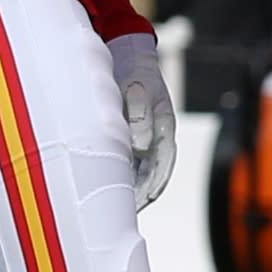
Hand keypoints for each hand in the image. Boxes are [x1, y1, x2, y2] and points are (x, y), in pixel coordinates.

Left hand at [107, 30, 174, 207]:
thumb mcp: (138, 87)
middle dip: (141, 194)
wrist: (128, 56)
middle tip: (125, 215)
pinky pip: (128, 162)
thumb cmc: (135, 71)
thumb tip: (140, 145)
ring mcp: (145, 137)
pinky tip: (107, 187)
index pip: (163, 164)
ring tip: (114, 209)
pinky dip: (121, 176)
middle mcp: (158, 136)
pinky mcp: (131, 136)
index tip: (142, 202)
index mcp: (164, 127)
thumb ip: (140, 113)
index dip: (153, 185)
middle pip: (153, 173)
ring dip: (130, 189)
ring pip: (140, 170)